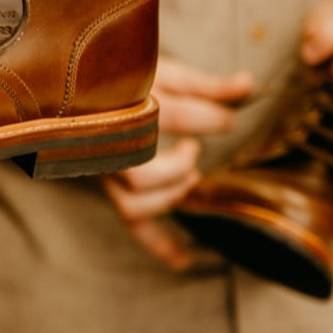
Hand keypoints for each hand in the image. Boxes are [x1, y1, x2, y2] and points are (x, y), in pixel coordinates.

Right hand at [102, 56, 252, 269]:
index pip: (174, 118)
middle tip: (194, 150)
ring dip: (167, 197)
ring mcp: (109, 170)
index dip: (211, 120)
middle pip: (142, 173)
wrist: (84, 88)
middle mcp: (109, 143)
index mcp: (125, 105)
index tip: (230, 118)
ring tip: (189, 179)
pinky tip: (183, 259)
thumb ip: (208, 84)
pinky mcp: (116, 188)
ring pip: (132, 203)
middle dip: (178, 169)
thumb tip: (248, 85)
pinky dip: (158, 242)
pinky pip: (133, 221)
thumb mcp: (168, 73)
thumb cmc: (130, 79)